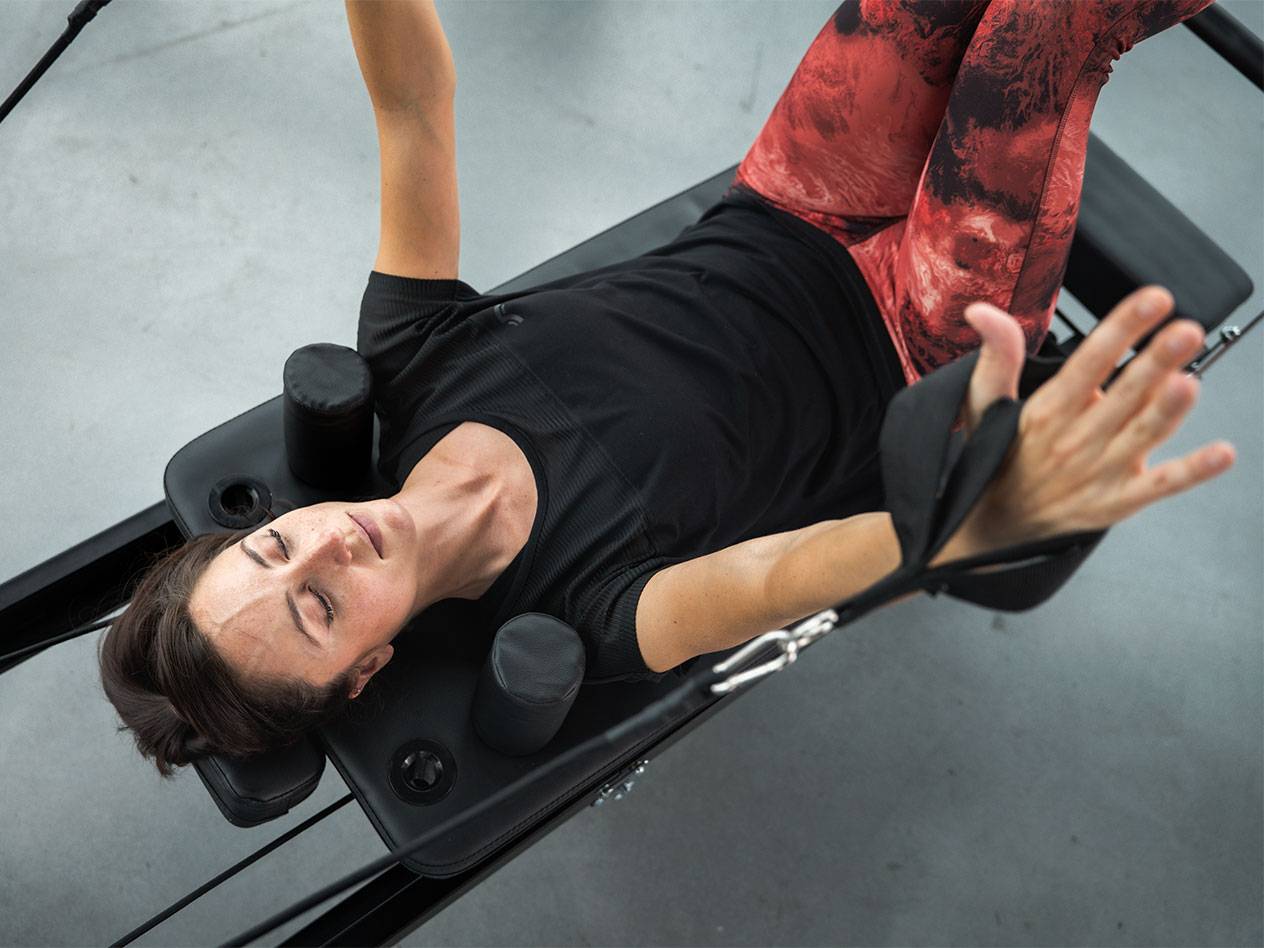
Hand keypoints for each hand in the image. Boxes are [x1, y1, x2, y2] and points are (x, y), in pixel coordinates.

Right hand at [945, 286, 1235, 558]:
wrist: (993, 524)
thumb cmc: (996, 457)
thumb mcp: (984, 403)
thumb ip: (998, 354)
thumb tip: (980, 311)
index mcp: (1047, 411)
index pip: (1089, 362)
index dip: (1122, 329)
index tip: (1153, 299)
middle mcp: (1075, 440)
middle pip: (1123, 395)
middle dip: (1156, 361)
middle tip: (1186, 331)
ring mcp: (1099, 472)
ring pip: (1142, 434)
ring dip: (1169, 410)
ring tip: (1190, 383)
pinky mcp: (1116, 502)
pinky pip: (1160, 485)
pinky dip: (1192, 472)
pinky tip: (1221, 454)